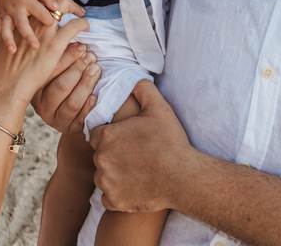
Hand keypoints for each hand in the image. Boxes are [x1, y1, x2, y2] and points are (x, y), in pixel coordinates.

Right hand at [0, 0, 83, 52]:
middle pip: (22, 23)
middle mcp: (17, 9)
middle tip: (35, 47)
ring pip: (6, 28)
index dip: (47, 18)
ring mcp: (7, 14)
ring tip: (12, 50)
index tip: (52, 25)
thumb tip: (56, 7)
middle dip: (28, 35)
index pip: (40, 12)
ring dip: (8, 39)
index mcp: (28, 1)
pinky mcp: (0, 17)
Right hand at [0, 8, 90, 105]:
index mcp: (21, 19)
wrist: (9, 83)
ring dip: (74, 8)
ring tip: (80, 13)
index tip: (55, 3)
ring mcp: (44, 30)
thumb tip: (17, 32)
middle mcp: (32, 19)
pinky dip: (82, 23)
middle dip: (64, 0)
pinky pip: (75, 25)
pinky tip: (85, 26)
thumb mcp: (6, 43)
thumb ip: (12, 34)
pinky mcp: (55, 43)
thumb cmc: (5, 68)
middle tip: (72, 7)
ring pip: (64, 5)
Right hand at [31, 40, 100, 134]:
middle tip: (91, 56)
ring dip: (87, 84)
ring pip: (72, 103)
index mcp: (34, 87)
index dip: (68, 57)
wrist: (65, 111)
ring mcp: (54, 119)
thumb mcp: (53, 67)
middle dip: (79, 69)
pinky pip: (80, 119)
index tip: (82, 46)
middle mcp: (41, 105)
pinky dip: (89, 107)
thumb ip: (56, 53)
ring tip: (96, 69)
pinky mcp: (68, 129)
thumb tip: (69, 32)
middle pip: (61, 87)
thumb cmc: (60, 79)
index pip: (50, 71)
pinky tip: (96, 96)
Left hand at [91, 80, 194, 212]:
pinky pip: (108, 197)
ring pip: (102, 176)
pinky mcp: (113, 201)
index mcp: (107, 136)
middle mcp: (101, 158)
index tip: (125, 140)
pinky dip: (118, 194)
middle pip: (99, 154)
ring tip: (135, 172)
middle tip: (133, 156)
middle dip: (112, 154)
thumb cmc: (171, 142)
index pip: (96, 134)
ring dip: (113, 174)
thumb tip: (133, 79)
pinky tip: (134, 187)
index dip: (110, 136)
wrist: (184, 178)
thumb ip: (143, 89)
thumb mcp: (159, 108)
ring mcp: (106, 181)